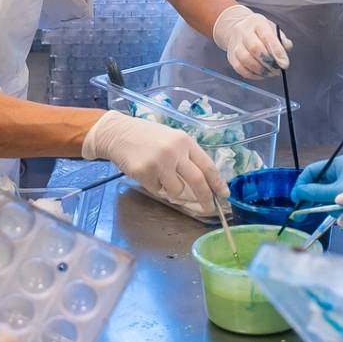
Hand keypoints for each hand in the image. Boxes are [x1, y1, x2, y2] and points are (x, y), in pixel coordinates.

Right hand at [83, 112, 225, 205]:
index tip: (224, 195)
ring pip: (177, 190)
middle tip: (208, 208)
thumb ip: (186, 156)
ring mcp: (159, 162)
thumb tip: (204, 181)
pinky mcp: (144, 173)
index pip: (207, 165)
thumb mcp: (172, 139)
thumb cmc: (148, 137)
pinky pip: (157, 190)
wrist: (118, 133)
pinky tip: (147, 173)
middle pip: (197, 181)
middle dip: (205, 197)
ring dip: (173, 191)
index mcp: (185, 141)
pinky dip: (155, 186)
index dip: (217, 182)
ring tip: (162, 178)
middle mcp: (174, 151)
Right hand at [210, 4, 290, 78]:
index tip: (285, 64)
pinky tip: (261, 74)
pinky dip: (252, 75)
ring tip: (270, 73)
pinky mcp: (231, 56)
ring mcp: (235, 44)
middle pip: (254, 48)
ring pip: (246, 60)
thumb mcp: (272, 29)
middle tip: (277, 70)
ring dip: (260, 70)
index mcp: (257, 23)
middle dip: (268, 62)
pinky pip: (240, 68)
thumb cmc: (260, 31)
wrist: (237, 28)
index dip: (277, 51)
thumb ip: (282, 40)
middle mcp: (244, 32)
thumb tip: (286, 51)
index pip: (267, 37)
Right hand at [293, 157, 342, 205]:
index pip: (313, 171)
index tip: (295, 198)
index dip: (302, 184)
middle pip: (325, 189)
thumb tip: (298, 192)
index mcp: (338, 166)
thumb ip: (316, 192)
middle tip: (312, 213)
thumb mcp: (338, 192)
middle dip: (325, 205)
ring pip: (339, 203)